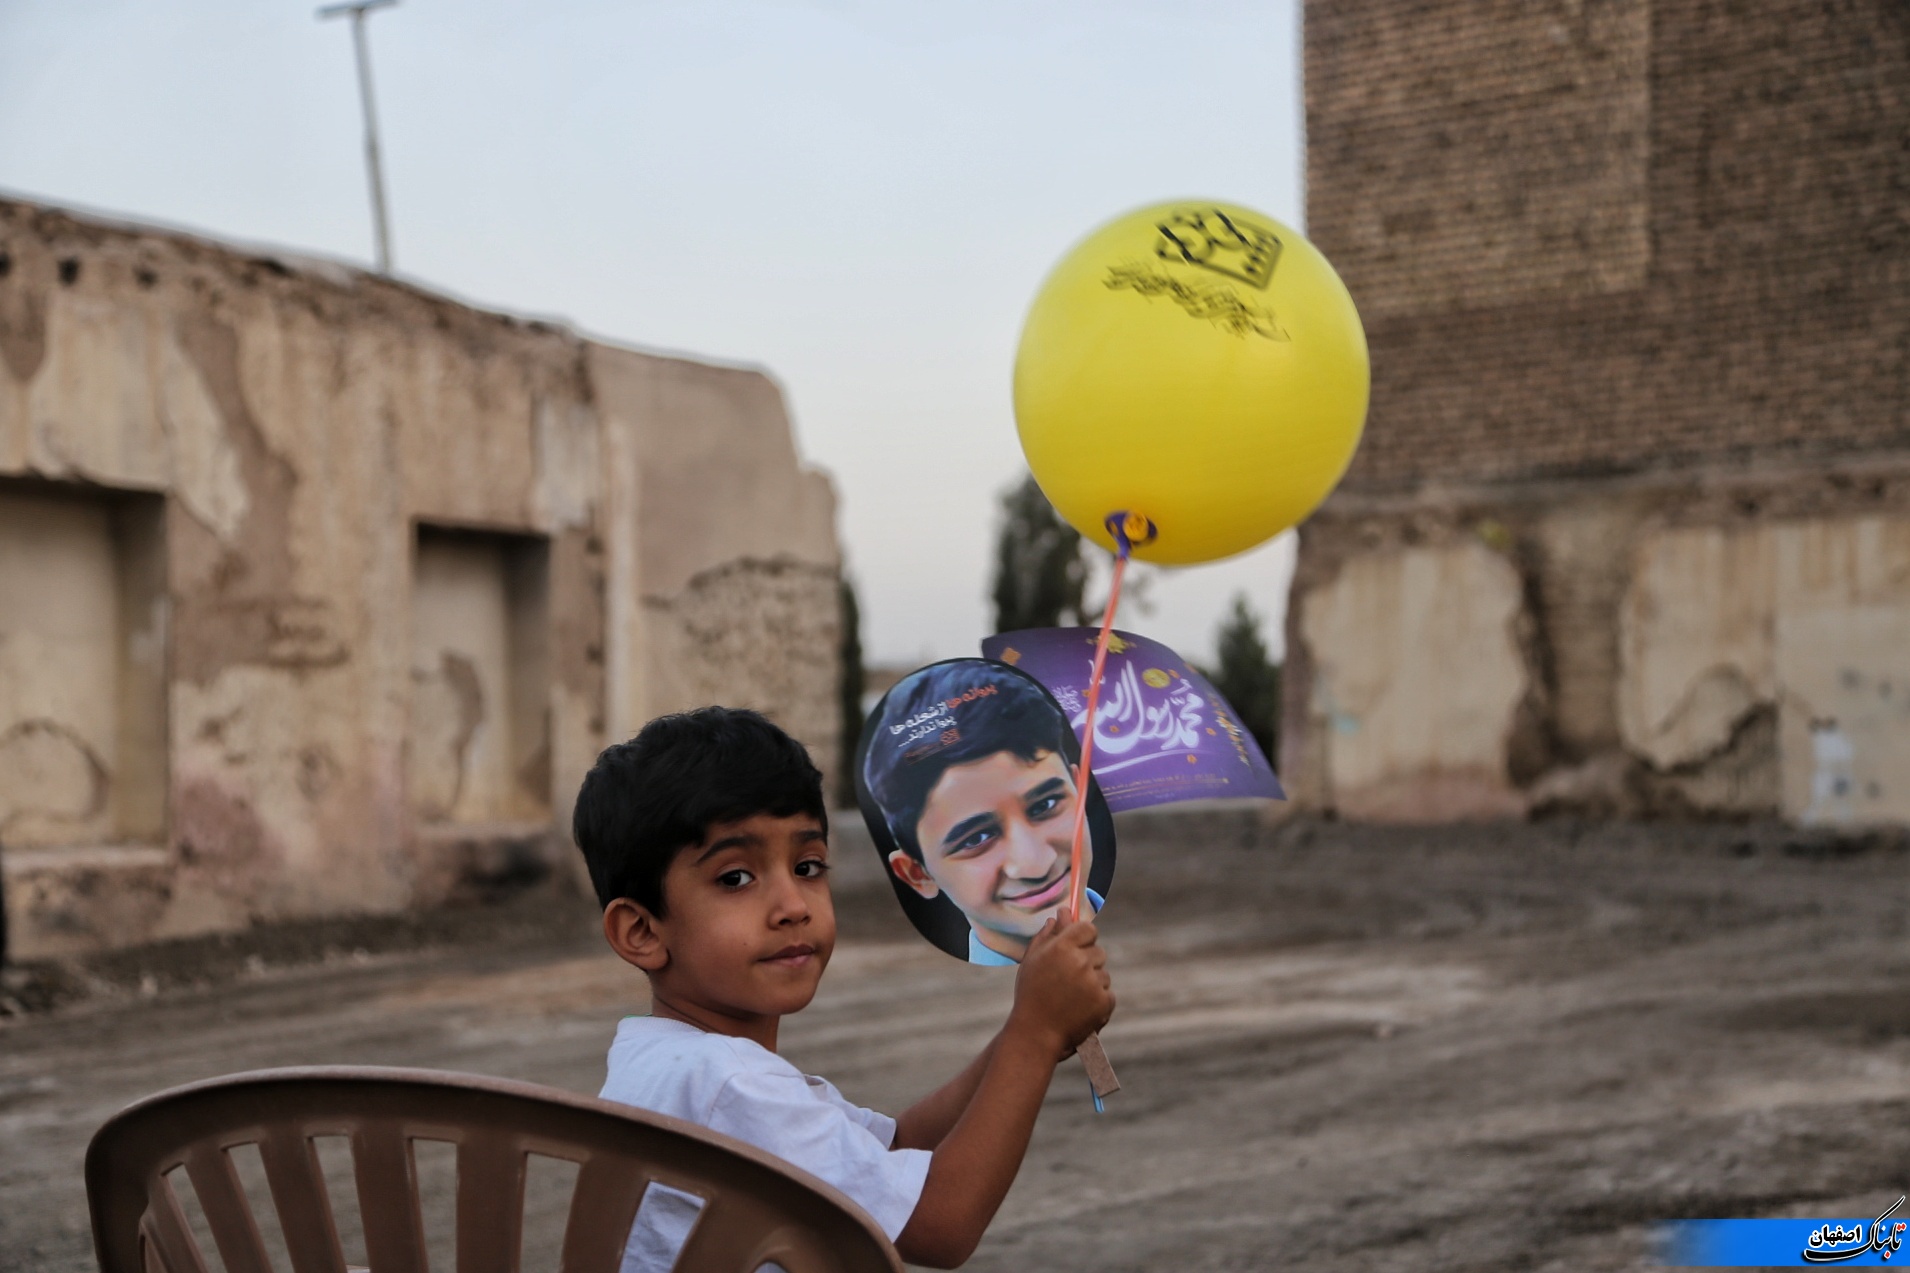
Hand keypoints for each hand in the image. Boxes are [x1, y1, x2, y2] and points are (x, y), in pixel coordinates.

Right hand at [1007, 919, 1114, 1061]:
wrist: (1036, 1034)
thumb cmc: (1030, 995)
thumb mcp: (1032, 961)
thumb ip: (1048, 934)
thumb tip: (1062, 915)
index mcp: (1062, 947)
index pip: (1089, 929)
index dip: (1084, 938)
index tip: (1077, 947)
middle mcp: (1081, 962)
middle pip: (1098, 951)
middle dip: (1087, 962)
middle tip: (1068, 980)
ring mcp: (1095, 983)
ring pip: (1103, 974)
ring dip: (1093, 982)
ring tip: (1071, 997)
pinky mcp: (1105, 1002)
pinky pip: (1108, 993)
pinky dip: (1098, 1000)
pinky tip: (1080, 1008)